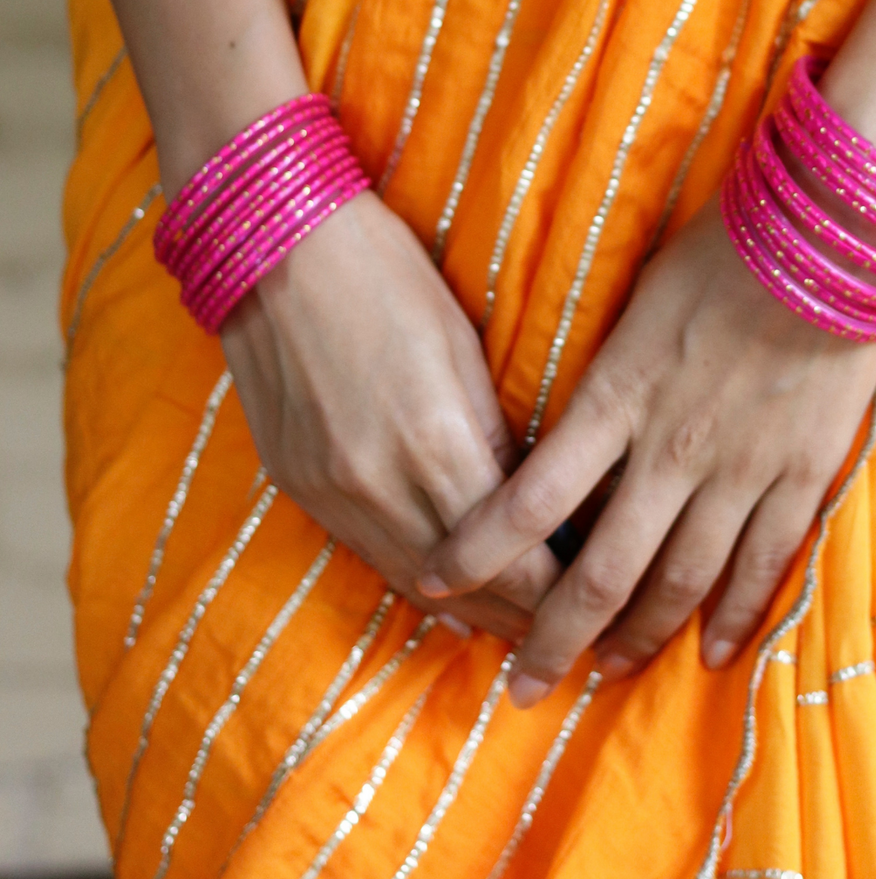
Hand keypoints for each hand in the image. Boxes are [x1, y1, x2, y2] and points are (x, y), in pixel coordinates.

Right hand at [221, 190, 559, 640]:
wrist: (275, 247)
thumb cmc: (386, 273)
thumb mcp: (463, 349)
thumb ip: (497, 435)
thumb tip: (537, 502)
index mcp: (436, 443)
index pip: (517, 555)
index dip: (561, 591)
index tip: (596, 596)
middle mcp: (378, 484)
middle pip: (468, 588)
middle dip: (524, 617)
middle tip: (571, 631)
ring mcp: (330, 492)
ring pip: (415, 582)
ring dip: (470, 610)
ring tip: (520, 625)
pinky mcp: (297, 487)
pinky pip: (368, 556)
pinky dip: (416, 579)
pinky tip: (450, 595)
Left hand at [416, 201, 875, 704]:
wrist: (829, 231)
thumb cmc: (720, 248)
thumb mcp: (634, 306)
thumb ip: (603, 379)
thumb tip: (563, 431)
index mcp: (617, 398)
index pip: (529, 498)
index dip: (477, 551)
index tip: (435, 583)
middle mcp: (672, 448)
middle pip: (600, 570)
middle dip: (553, 636)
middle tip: (523, 687)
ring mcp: (741, 468)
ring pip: (680, 579)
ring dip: (637, 636)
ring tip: (604, 672)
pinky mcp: (801, 471)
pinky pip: (764, 561)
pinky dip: (734, 612)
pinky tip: (710, 650)